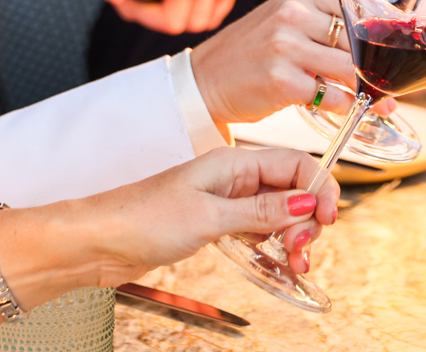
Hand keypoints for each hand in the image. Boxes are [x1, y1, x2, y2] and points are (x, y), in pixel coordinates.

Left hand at [19, 147, 338, 291]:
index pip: (295, 165)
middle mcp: (233, 178)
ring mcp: (225, 201)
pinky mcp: (215, 223)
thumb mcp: (209, 216)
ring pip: (278, 212)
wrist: (98, 240)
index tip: (328, 220)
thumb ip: (261, 210)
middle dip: (307, 219)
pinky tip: (276, 262)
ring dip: (293, 236)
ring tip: (294, 263)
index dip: (319, 189)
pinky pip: (258, 229)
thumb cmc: (142, 219)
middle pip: (291, 189)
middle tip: (302, 251)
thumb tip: (306, 201)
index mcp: (233, 162)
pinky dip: (272, 245)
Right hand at [187, 0, 395, 127]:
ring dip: (369, 89)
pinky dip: (345, 105)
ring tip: (381, 101)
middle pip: (358, 40)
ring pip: (348, 68)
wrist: (205, 80)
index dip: (383, 31)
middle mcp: (293, 14)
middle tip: (393, 82)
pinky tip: (350, 109)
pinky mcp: (281, 80)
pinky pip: (329, 96)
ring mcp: (285, 46)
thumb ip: (326, 25)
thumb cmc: (253, 54)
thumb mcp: (287, 23)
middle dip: (379, 65)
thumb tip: (380, 42)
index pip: (359, 7)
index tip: (399, 47)